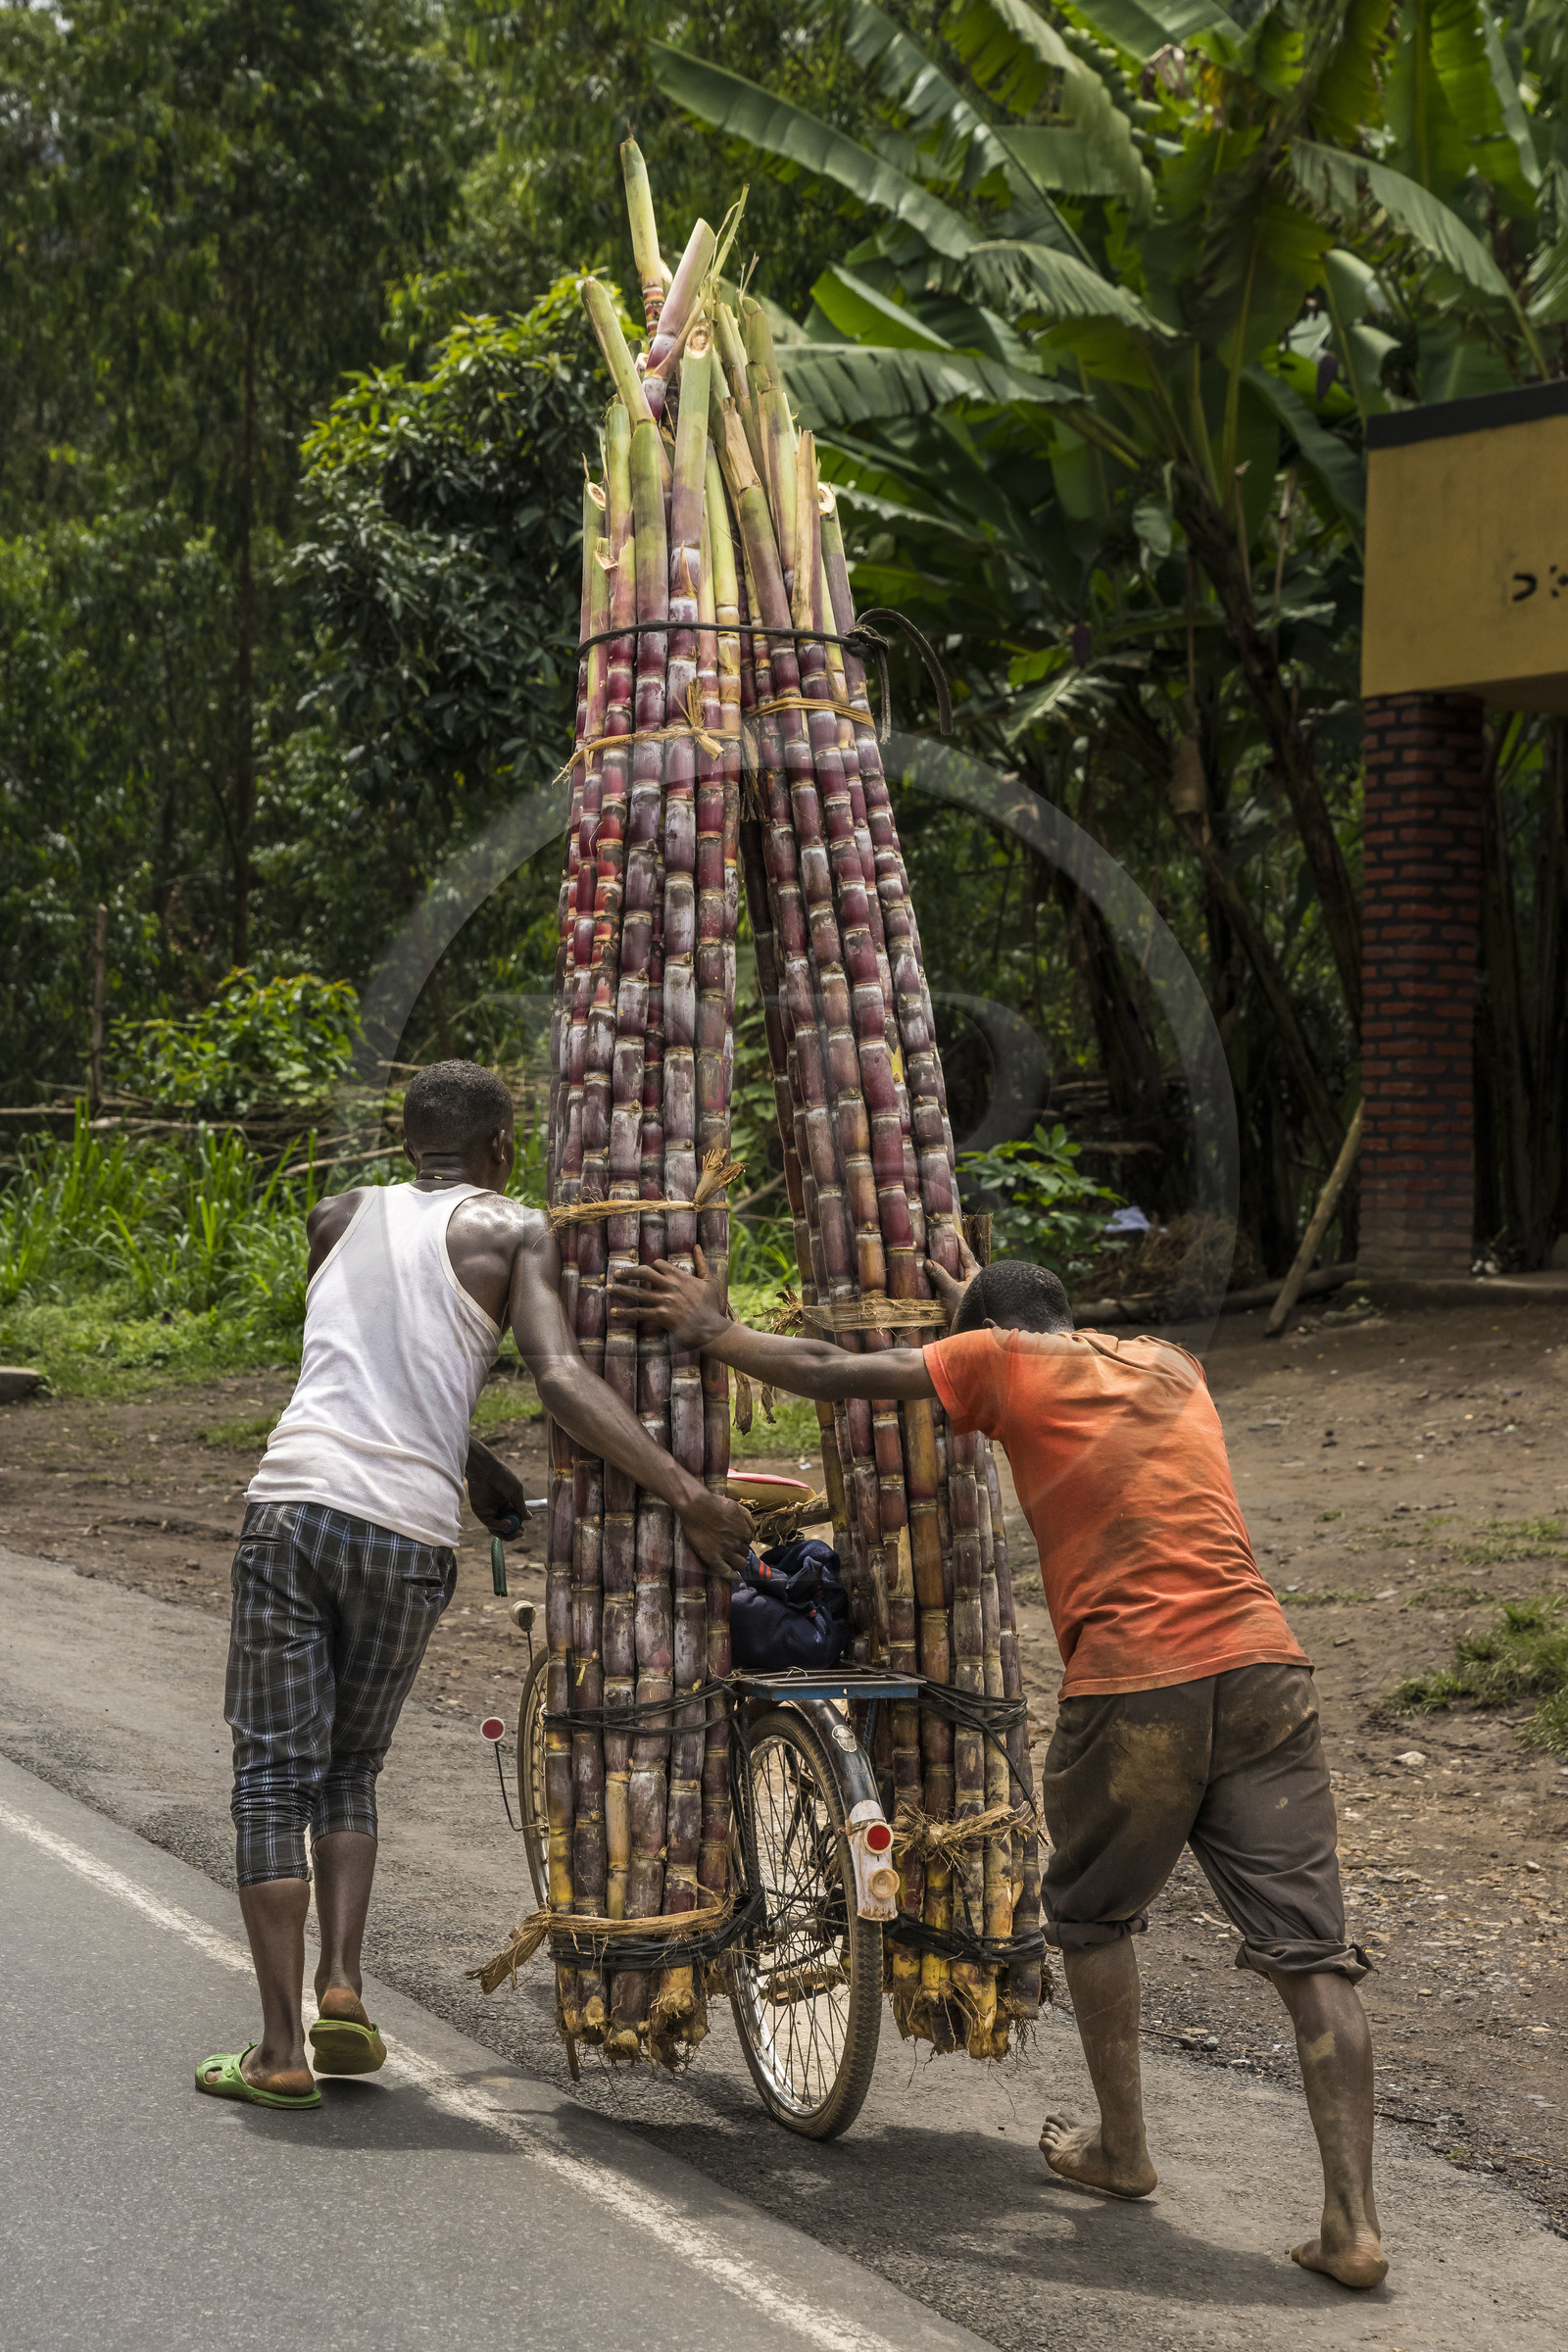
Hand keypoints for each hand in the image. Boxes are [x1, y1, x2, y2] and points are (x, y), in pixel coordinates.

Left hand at [466, 1442, 529, 1541]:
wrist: (487, 1469)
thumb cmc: (502, 1476)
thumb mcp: (516, 1492)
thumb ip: (521, 1506)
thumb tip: (529, 1518)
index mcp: (507, 1504)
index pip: (512, 1520)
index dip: (517, 1525)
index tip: (523, 1528)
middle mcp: (498, 1509)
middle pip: (504, 1527)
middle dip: (512, 1532)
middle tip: (520, 1532)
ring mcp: (489, 1511)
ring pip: (496, 1529)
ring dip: (507, 1532)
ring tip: (517, 1531)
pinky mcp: (480, 1511)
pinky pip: (489, 1523)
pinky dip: (499, 1526)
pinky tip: (507, 1523)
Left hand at [607, 1244, 729, 1349]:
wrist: (711, 1328)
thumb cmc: (711, 1306)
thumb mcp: (709, 1280)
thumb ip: (701, 1262)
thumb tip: (697, 1246)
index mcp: (680, 1276)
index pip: (658, 1264)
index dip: (649, 1267)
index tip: (642, 1272)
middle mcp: (670, 1286)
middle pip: (643, 1273)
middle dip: (627, 1273)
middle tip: (616, 1274)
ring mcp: (664, 1300)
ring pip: (637, 1292)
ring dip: (620, 1290)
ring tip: (608, 1289)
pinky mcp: (661, 1316)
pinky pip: (638, 1312)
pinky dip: (624, 1312)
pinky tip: (614, 1312)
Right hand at [675, 1481, 754, 1580]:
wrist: (696, 1507)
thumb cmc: (715, 1504)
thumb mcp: (737, 1506)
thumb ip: (748, 1518)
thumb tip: (754, 1529)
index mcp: (744, 1532)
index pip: (748, 1542)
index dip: (742, 1541)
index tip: (735, 1540)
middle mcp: (737, 1544)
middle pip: (744, 1553)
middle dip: (739, 1551)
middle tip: (730, 1548)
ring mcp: (725, 1552)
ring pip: (739, 1564)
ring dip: (737, 1563)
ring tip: (732, 1561)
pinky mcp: (713, 1558)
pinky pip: (726, 1572)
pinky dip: (732, 1577)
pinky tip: (735, 1578)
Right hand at [924, 1231, 981, 1330]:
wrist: (975, 1332)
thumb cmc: (967, 1309)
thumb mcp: (950, 1291)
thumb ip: (939, 1276)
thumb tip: (928, 1262)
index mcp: (977, 1274)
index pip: (967, 1255)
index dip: (960, 1244)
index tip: (954, 1234)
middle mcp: (979, 1281)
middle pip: (968, 1265)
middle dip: (959, 1257)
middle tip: (950, 1249)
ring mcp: (976, 1292)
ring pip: (966, 1277)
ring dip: (957, 1271)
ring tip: (947, 1266)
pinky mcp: (972, 1302)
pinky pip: (963, 1287)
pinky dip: (955, 1283)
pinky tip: (948, 1287)